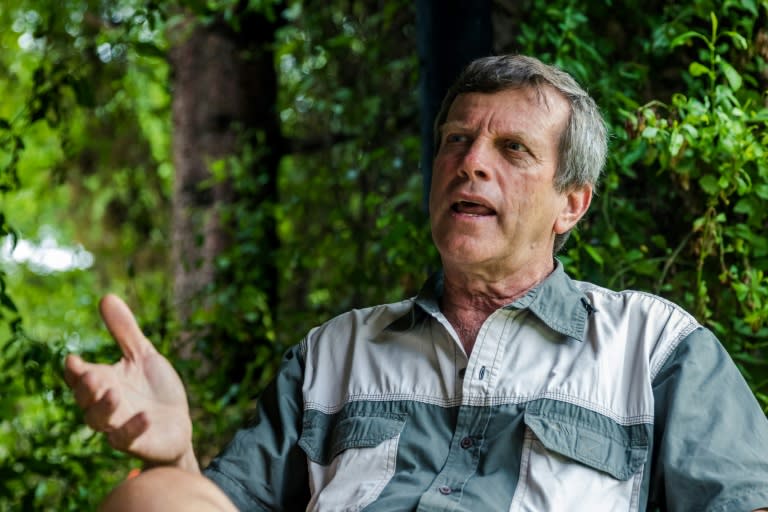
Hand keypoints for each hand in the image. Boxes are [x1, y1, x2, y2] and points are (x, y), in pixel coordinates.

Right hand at [64, 294, 196, 469]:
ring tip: (113, 392)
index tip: (73, 360)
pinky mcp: (137, 442)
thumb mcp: (143, 356)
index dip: (74, 371)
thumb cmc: (155, 391)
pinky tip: (145, 416)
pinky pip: (127, 439)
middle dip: (86, 388)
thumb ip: (125, 331)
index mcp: (104, 382)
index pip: (79, 377)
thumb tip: (106, 296)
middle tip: (91, 375)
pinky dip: (133, 428)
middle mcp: (106, 405)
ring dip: (104, 408)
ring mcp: (119, 425)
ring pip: (99, 421)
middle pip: (85, 399)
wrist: (177, 426)